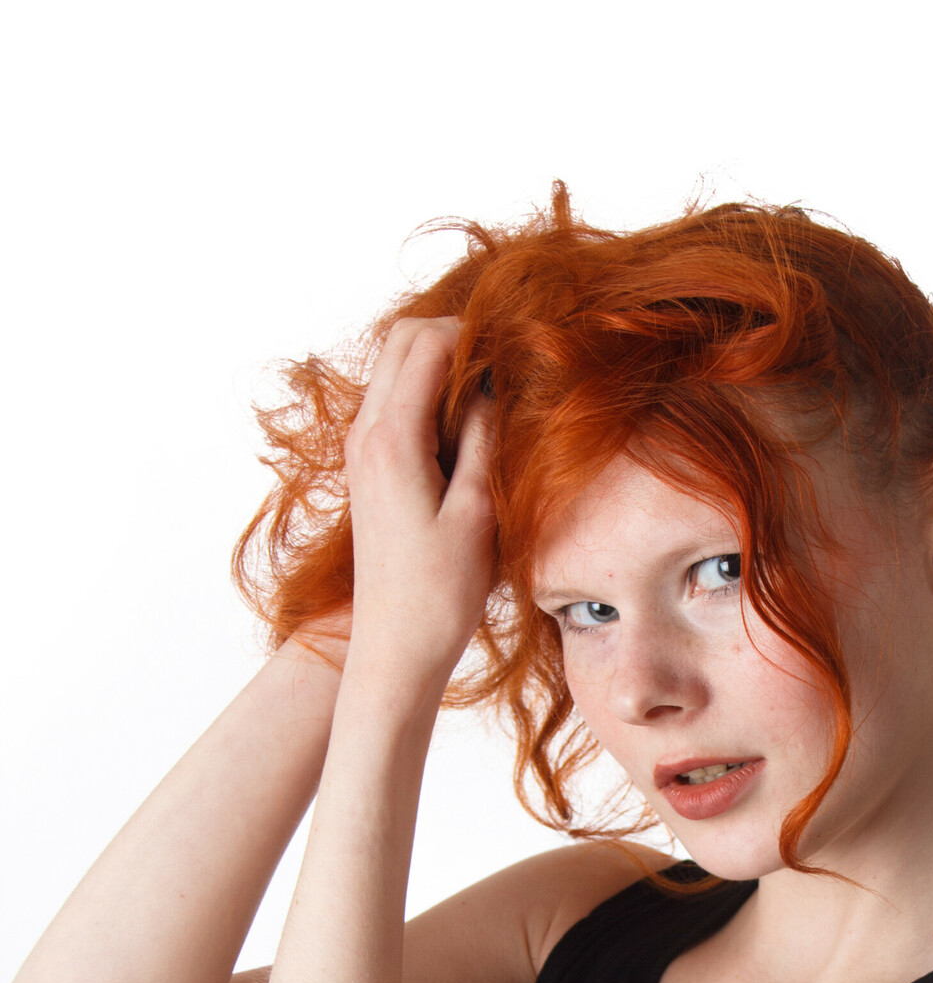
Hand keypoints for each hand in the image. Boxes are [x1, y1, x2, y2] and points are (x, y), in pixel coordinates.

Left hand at [342, 316, 494, 691]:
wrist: (394, 647)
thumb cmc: (440, 593)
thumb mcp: (478, 512)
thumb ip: (485, 437)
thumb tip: (493, 382)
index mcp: (391, 439)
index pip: (427, 343)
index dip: (478, 335)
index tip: (520, 354)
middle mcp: (365, 435)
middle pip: (403, 340)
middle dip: (458, 338)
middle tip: (508, 369)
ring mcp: (363, 451)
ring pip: (398, 369)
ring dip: (444, 368)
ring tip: (494, 401)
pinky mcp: (371, 469)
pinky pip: (396, 403)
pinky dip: (432, 397)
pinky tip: (470, 433)